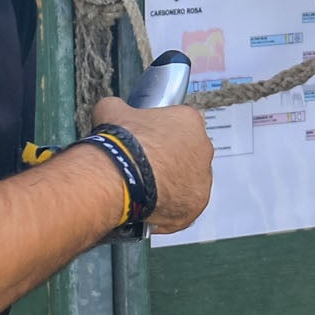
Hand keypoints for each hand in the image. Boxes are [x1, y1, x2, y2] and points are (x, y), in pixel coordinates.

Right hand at [93, 97, 216, 233]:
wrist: (119, 176)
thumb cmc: (120, 143)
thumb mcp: (112, 111)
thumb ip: (119, 108)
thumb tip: (111, 108)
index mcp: (189, 120)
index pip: (180, 126)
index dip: (160, 136)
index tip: (147, 144)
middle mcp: (203, 148)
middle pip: (188, 154)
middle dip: (170, 160)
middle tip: (146, 167)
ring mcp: (202, 178)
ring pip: (188, 181)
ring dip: (172, 184)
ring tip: (146, 188)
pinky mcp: (196, 203)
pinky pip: (184, 205)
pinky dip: (170, 207)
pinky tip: (151, 205)